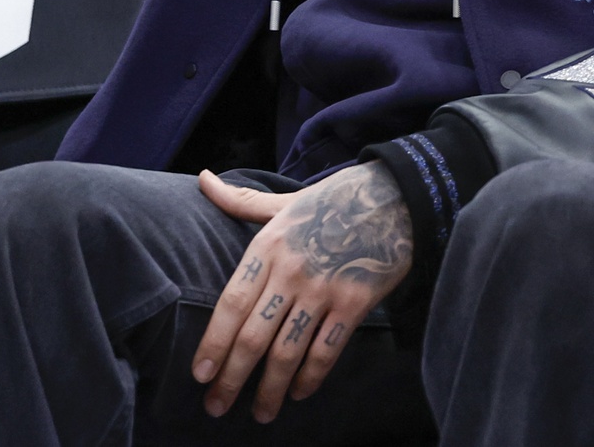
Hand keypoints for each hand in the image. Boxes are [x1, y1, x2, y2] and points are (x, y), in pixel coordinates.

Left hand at [190, 163, 413, 422]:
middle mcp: (290, 271)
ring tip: (260, 414)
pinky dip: (311, 377)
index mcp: (267, 247)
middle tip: (216, 407)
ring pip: (287, 351)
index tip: (200, 374)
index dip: (213, 343)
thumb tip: (203, 179)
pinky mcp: (354, 303)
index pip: (231, 303)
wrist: (393, 196)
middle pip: (252, 336)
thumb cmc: (333, 200)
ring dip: (270, 389)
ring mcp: (323, 289)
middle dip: (231, 378)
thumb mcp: (284, 201)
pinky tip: (298, 394)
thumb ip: (241, 200)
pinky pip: (326, 350)